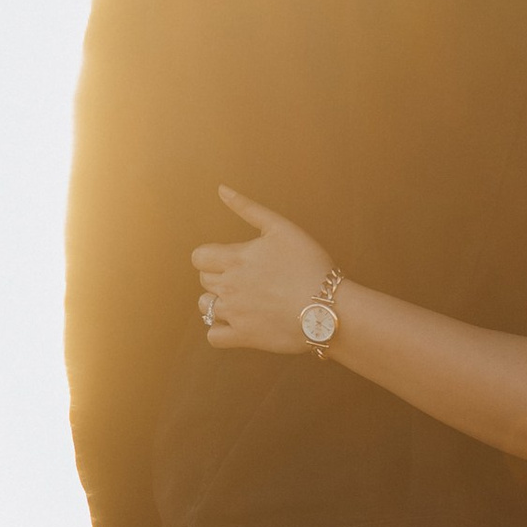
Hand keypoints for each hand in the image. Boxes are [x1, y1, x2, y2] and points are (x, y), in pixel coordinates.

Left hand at [190, 189, 336, 352]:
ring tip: (244, 300)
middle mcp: (228, 285)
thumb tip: (221, 189)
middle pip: (204, 280)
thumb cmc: (309, 263)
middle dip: (220, 277)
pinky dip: (221, 331)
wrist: (328, 306)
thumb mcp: (280, 227)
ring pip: (205, 307)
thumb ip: (248, 208)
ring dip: (218, 302)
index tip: (232, 260)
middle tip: (248, 279)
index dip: (212, 257)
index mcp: (235, 258)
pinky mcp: (243, 337)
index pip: (199, 257)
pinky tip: (239, 323)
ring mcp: (234, 313)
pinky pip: (213, 336)